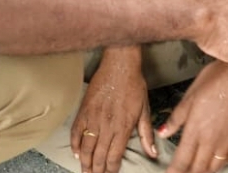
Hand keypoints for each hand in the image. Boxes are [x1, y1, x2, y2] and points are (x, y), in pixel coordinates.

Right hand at [71, 46, 157, 172]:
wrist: (119, 65)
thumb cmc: (134, 86)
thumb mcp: (145, 110)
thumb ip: (146, 134)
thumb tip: (152, 153)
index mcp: (123, 128)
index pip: (114, 156)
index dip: (111, 169)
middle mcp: (107, 126)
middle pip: (99, 155)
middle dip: (96, 170)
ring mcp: (93, 118)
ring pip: (86, 147)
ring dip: (84, 162)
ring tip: (84, 171)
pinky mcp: (84, 109)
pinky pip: (76, 131)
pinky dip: (74, 143)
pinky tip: (75, 153)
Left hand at [157, 61, 227, 172]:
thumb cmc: (213, 81)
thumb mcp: (189, 97)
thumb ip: (176, 119)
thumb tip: (162, 133)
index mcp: (195, 130)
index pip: (182, 160)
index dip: (174, 172)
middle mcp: (212, 140)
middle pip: (198, 168)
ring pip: (215, 166)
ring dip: (205, 170)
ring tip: (197, 170)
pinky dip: (225, 162)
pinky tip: (219, 158)